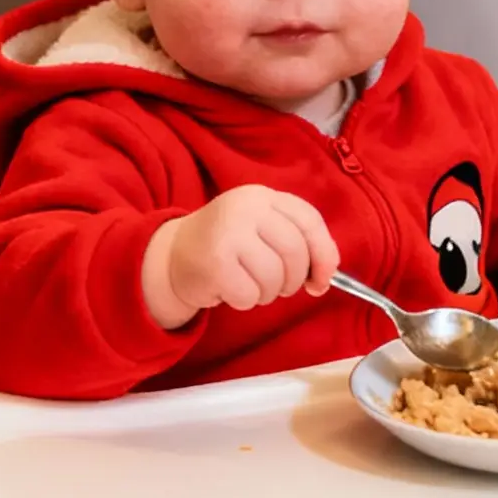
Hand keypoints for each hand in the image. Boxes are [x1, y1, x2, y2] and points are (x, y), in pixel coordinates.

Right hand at [143, 186, 338, 329]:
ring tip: (250, 285)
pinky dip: (245, 301)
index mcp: (262, 196)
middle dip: (294, 280)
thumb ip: (296, 244)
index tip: (324, 278)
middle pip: (295, 251)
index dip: (324, 253)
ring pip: (274, 277)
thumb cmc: (226, 247)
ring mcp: (228, 232)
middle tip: (280, 287)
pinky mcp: (214, 262)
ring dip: (268, 293)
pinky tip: (231, 290)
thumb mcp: (261, 230)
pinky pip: (250, 294)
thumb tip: (326, 275)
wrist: (171, 255)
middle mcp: (245, 207)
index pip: (309, 220)